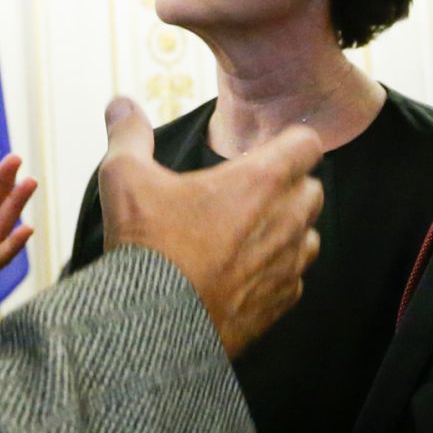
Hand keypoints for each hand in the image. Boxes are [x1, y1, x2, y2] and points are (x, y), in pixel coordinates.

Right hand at [98, 97, 322, 355]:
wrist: (154, 329)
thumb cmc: (147, 248)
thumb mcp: (126, 178)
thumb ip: (128, 134)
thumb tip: (120, 103)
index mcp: (261, 181)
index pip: (307, 143)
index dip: (288, 141)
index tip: (264, 149)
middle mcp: (286, 220)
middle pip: (312, 188)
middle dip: (288, 185)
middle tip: (247, 191)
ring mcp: (288, 265)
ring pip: (308, 235)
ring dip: (286, 229)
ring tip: (245, 232)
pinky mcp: (281, 303)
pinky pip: (293, 277)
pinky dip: (275, 271)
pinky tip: (241, 272)